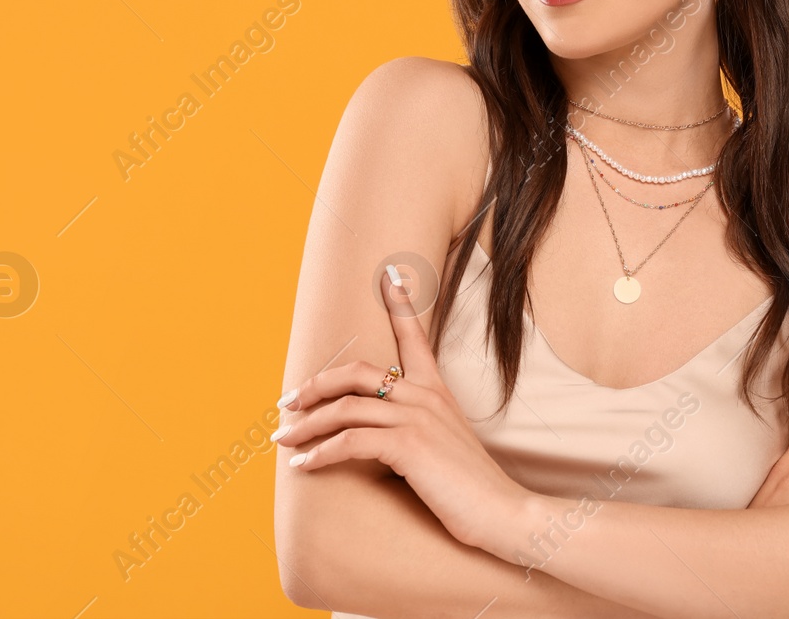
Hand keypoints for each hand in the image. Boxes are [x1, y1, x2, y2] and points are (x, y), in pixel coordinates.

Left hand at [276, 265, 533, 553]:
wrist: (503, 512)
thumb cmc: (473, 487)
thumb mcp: (445, 445)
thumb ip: (418, 430)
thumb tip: (381, 437)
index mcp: (436, 391)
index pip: (415, 338)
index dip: (399, 306)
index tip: (388, 276)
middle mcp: (425, 396)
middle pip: (356, 372)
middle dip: (315, 384)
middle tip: (288, 403)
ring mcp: (417, 418)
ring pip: (344, 407)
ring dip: (306, 424)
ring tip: (284, 439)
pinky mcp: (408, 446)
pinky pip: (350, 441)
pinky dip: (321, 453)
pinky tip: (305, 465)